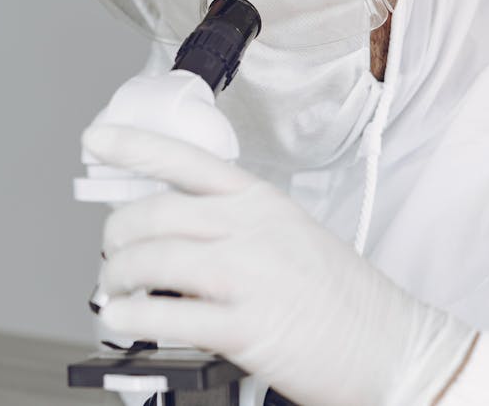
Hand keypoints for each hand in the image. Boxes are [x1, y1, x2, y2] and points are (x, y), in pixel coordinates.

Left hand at [86, 124, 476, 405]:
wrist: (393, 347)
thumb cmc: (344, 297)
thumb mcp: (290, 234)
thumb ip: (233, 224)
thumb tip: (170, 231)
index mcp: (260, 201)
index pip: (184, 159)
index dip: (132, 145)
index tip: (95, 141)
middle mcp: (250, 229)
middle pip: (152, 214)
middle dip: (116, 236)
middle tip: (113, 255)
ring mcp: (247, 275)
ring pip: (151, 260)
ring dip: (116, 278)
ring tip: (115, 292)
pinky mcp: (244, 326)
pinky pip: (165, 314)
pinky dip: (131, 317)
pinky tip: (125, 320)